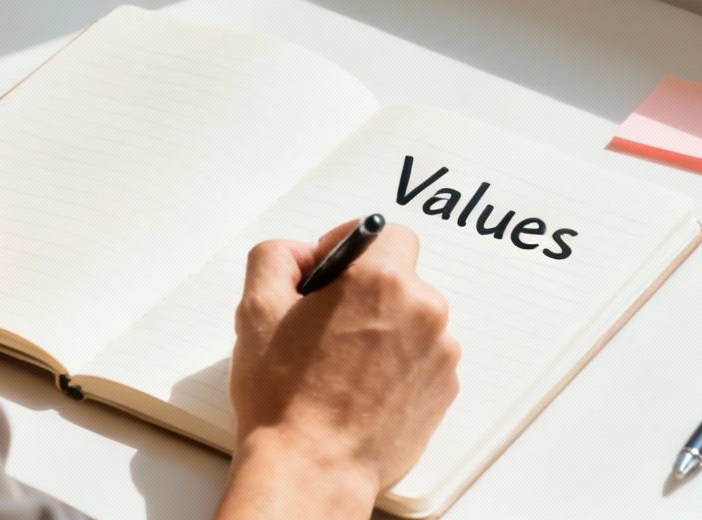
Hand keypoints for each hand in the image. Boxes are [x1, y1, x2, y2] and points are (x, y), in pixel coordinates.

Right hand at [221, 220, 459, 516]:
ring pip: (413, 319)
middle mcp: (423, 310)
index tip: (330, 272)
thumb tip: (301, 253)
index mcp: (380, 280)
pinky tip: (362, 387)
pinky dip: (398, 364)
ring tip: (341, 363)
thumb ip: (277, 256)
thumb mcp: (257, 308)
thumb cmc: (284, 397)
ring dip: (384, 328)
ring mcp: (440, 353)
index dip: (353, 246)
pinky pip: (424, 357)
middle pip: (400, 277)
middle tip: (326, 324)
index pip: (387, 233)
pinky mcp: (444, 389)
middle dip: (366, 292)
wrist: (312, 469)